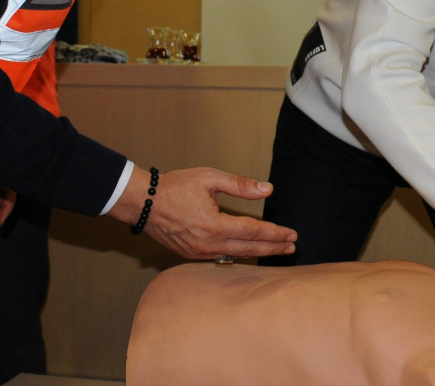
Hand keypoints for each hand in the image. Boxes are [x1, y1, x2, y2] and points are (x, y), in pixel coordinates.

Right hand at [110, 166, 297, 259]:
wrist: (143, 202)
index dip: (275, 234)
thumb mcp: (210, 178)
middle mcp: (208, 243)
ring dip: (258, 252)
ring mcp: (198, 252)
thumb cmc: (175, 186)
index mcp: (214, 225)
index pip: (253, 231)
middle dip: (273, 248)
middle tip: (292, 247)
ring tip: (276, 250)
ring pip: (236, 255)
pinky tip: (249, 250)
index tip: (292, 235)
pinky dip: (239, 254)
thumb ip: (240, 185)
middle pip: (249, 248)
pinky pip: (222, 257)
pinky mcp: (191, 254)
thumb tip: (268, 190)